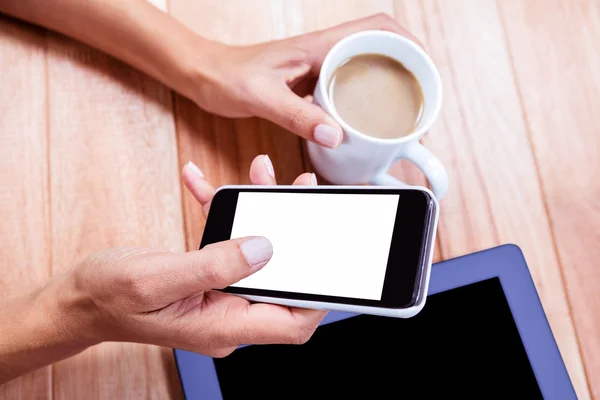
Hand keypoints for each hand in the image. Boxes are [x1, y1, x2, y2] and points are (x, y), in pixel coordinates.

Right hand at [63, 155, 324, 356]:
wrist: (79, 297)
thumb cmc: (109, 297)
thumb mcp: (158, 278)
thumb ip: (214, 265)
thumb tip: (265, 247)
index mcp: (222, 326)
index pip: (290, 321)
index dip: (317, 295)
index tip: (330, 256)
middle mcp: (227, 313)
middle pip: (279, 276)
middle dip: (293, 232)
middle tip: (298, 190)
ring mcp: (218, 294)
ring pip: (256, 253)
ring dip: (259, 212)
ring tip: (259, 173)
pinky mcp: (207, 275)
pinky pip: (226, 242)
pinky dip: (221, 212)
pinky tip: (205, 184)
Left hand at [190, 13, 420, 148]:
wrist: (206, 76)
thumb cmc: (228, 78)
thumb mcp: (262, 98)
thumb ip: (297, 116)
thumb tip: (337, 135)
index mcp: (318, 46)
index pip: (377, 29)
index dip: (408, 42)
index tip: (423, 68)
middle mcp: (323, 52)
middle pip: (382, 47)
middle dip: (408, 66)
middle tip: (419, 97)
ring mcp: (319, 66)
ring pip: (367, 66)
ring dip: (389, 82)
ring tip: (401, 111)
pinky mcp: (311, 83)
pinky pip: (348, 86)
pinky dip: (365, 99)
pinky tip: (365, 122)